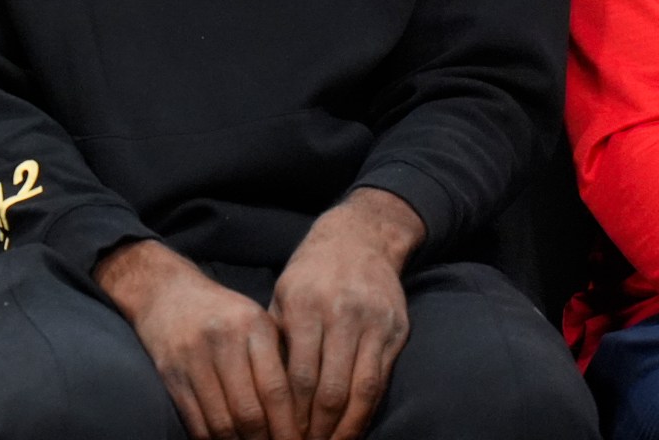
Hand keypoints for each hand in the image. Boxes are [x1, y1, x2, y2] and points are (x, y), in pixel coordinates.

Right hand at [97, 240, 299, 439]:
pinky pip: (195, 421)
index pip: (276, 389)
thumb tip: (303, 413)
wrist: (165, 291)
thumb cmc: (222, 312)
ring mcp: (193, 357)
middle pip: (249, 412)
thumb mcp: (256, 321)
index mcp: (253, 325)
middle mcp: (223, 339)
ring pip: (222, 422)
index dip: (290, 426)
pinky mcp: (170, 373)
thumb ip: (279, 358)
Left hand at [269, 193, 418, 439]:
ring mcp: (372, 323)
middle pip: (329, 388)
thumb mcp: (282, 295)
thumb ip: (276, 340)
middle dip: (316, 427)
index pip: (296, 375)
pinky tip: (352, 427)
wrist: (359, 238)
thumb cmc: (310, 274)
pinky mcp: (396, 331)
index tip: (280, 436)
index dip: (290, 413)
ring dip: (344, 427)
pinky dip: (367, 410)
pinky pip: (381, 380)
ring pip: (360, 390)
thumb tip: (262, 395)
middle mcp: (339, 314)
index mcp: (303, 305)